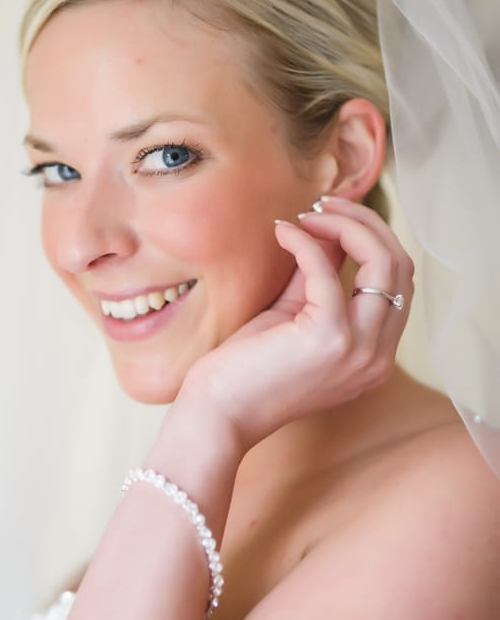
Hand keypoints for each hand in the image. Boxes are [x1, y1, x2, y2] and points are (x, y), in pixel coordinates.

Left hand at [183, 196, 413, 452]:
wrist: (219, 415)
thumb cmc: (249, 370)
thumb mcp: (295, 315)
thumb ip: (319, 275)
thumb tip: (330, 226)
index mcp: (375, 353)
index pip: (398, 281)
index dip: (372, 239)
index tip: (332, 217)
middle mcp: (378, 356)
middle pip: (400, 266)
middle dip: (366, 223)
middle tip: (324, 204)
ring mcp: (360, 349)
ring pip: (384, 263)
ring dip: (346, 225)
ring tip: (309, 214)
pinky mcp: (329, 337)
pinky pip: (327, 269)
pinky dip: (305, 241)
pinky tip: (283, 233)